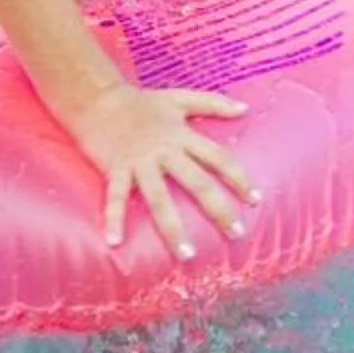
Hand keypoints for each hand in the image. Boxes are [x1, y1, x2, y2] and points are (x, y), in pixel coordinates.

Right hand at [66, 81, 258, 258]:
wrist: (98, 98)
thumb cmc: (141, 102)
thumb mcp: (180, 99)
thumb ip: (213, 103)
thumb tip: (245, 109)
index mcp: (182, 136)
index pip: (218, 158)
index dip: (238, 178)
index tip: (256, 200)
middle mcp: (164, 151)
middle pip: (196, 182)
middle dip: (218, 209)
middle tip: (237, 233)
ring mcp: (139, 162)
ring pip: (159, 198)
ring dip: (173, 227)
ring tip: (187, 254)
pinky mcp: (115, 168)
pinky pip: (115, 197)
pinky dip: (114, 219)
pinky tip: (114, 242)